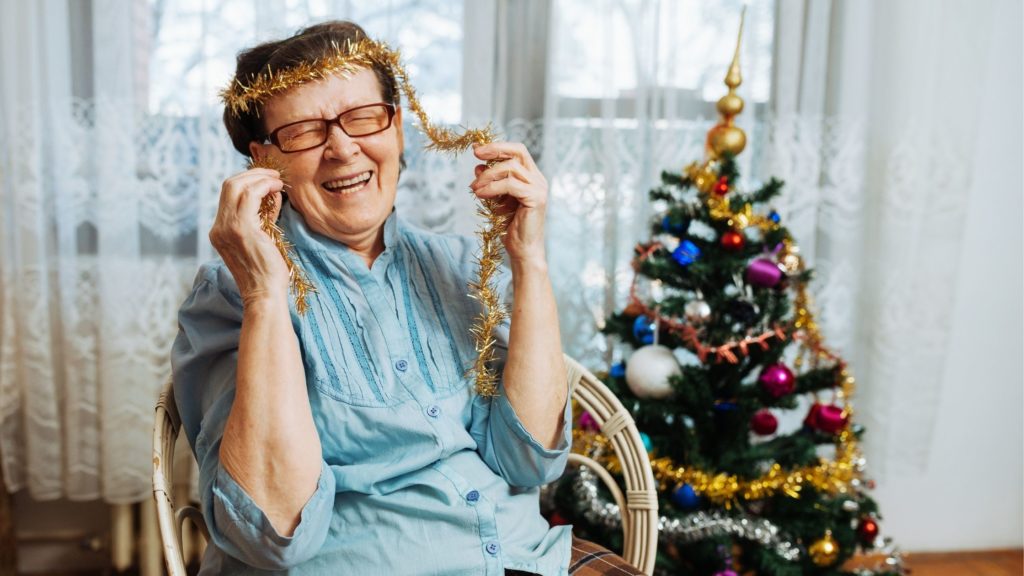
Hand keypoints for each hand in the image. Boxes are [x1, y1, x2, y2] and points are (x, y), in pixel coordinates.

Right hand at [208, 168, 288, 304]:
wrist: (265, 294)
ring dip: (260, 178)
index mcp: (219, 231)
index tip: (267, 181)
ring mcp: (227, 228)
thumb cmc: (267, 271)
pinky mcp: (242, 229)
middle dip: (252, 174)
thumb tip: (271, 193)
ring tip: (278, 181)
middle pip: (228, 185)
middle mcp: (219, 228)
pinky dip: (264, 186)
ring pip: (237, 186)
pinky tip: (277, 189)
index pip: (228, 195)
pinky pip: (251, 195)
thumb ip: (262, 215)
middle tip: (273, 175)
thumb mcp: (262, 238)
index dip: (247, 182)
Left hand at [469, 142, 548, 264]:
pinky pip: (510, 184)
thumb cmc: (509, 226)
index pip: (517, 152)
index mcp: (531, 177)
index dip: (497, 147)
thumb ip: (489, 182)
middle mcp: (538, 179)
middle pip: (518, 152)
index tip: (477, 149)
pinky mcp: (535, 198)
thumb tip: (478, 166)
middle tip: (475, 154)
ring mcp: (539, 188)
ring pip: (511, 167)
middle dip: (495, 149)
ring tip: (474, 187)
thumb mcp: (495, 199)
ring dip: (488, 175)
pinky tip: (480, 194)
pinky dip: (492, 187)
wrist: (522, 250)